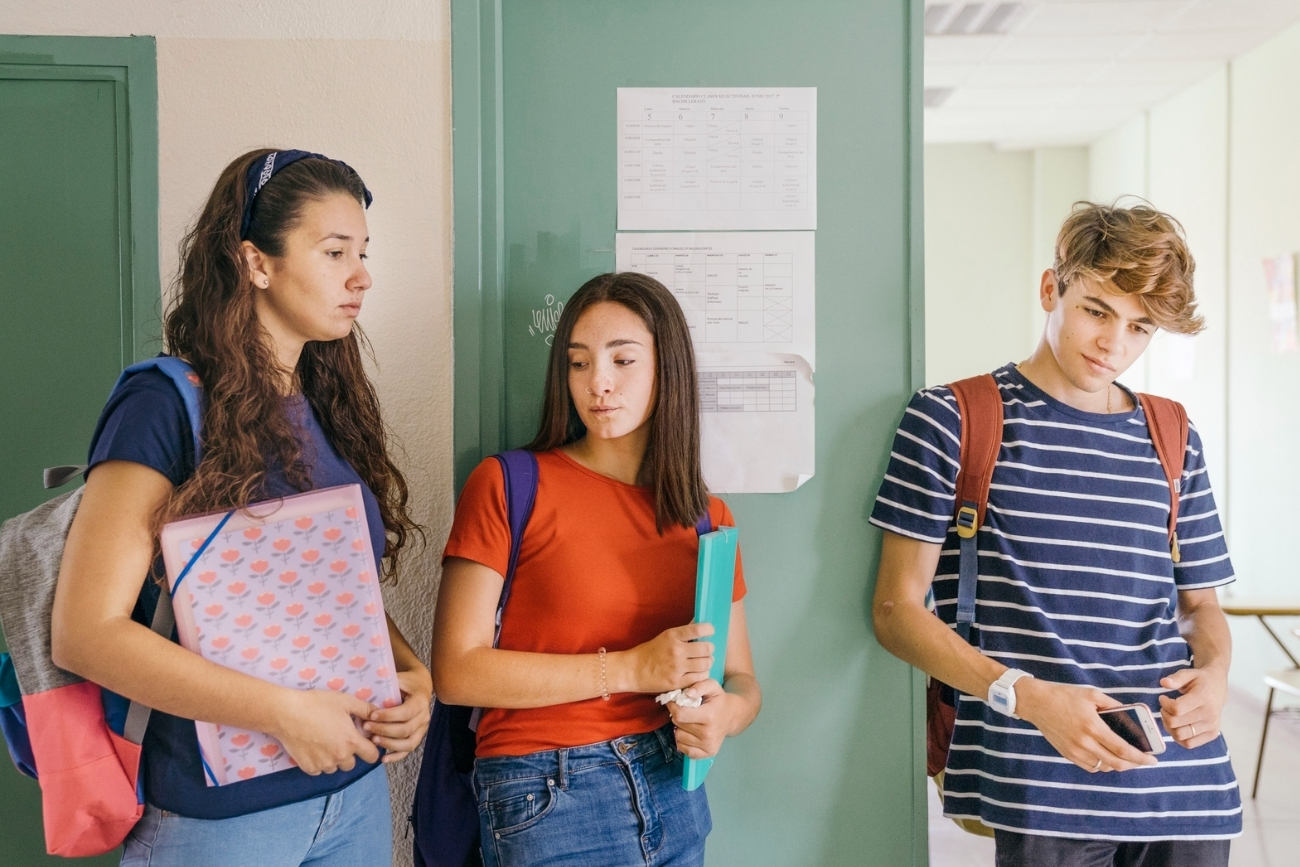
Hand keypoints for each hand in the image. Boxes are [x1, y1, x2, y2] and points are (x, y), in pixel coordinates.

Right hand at [272, 689, 378, 774]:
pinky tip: (313, 747)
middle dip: (349, 753)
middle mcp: (339, 757)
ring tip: (324, 741)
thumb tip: (377, 715)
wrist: (287, 713)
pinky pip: (319, 770)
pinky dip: (318, 762)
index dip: (371, 749)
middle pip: (352, 764)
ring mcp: (323, 764)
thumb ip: (365, 709)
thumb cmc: (317, 704)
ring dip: (333, 759)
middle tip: (338, 738)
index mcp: (351, 741)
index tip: (364, 742)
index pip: (372, 756)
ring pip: (335, 767)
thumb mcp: (345, 701)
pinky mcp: (308, 768)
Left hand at [363, 666, 432, 762]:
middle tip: (366, 727)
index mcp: (420, 701)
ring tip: (373, 740)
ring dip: (389, 744)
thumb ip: (386, 685)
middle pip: (405, 729)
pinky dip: (396, 756)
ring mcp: (422, 729)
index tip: (371, 715)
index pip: (405, 712)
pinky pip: (408, 750)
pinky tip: (383, 759)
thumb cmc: (405, 682)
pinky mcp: (418, 736)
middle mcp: (424, 716)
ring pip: (408, 743)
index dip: (388, 716)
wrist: (419, 686)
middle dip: (384, 730)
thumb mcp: (399, 678)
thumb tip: (365, 690)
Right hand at [612, 623, 713, 694]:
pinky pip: (699, 678)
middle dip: (709, 649)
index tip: (710, 631)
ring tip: (704, 662)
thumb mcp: (665, 637)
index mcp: (672, 636)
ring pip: (705, 664)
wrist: (632, 670)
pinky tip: (698, 672)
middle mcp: (676, 650)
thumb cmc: (649, 652)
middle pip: (706, 648)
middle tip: (707, 650)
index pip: (698, 629)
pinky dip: (702, 675)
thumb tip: (699, 622)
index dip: (709, 629)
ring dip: (708, 662)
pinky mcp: (677, 682)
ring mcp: (677, 667)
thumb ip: (683, 632)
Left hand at [667, 679, 733, 758]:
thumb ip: (699, 685)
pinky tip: (691, 733)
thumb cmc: (719, 700)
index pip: (680, 714)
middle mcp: (708, 734)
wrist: (732, 716)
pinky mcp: (707, 753)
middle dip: (677, 716)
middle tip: (685, 711)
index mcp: (709, 716)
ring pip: (678, 737)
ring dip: (680, 728)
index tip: (675, 702)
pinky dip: (683, 741)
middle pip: (678, 725)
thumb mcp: (712, 686)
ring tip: (690, 721)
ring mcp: (708, 745)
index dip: (673, 706)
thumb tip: (687, 694)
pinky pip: (683, 749)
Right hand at [1015, 678, 1157, 772]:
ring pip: (1104, 767)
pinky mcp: (1067, 754)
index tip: (1153, 760)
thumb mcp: (1092, 695)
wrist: (1036, 702)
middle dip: (1134, 765)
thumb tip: (1132, 716)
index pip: (1123, 749)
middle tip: (1143, 761)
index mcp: (1093, 726)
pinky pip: (1091, 766)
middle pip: (1116, 763)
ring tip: (1125, 756)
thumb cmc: (1064, 695)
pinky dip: (1103, 765)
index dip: (1141, 758)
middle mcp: (1084, 742)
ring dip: (1118, 764)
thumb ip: (1113, 705)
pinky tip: (1106, 756)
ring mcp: (1075, 751)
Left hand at [1158, 666, 1226, 748]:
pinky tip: (1177, 726)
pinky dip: (1179, 737)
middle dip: (1164, 714)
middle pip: (1175, 723)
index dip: (1164, 704)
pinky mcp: (1212, 734)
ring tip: (1171, 716)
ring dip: (1169, 727)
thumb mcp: (1188, 673)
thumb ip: (1176, 678)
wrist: (1218, 687)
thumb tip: (1163, 683)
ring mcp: (1212, 726)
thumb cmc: (1200, 680)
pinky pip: (1189, 744)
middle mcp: (1209, 714)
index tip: (1163, 698)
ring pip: (1180, 735)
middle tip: (1166, 707)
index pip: (1176, 709)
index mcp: (1203, 698)